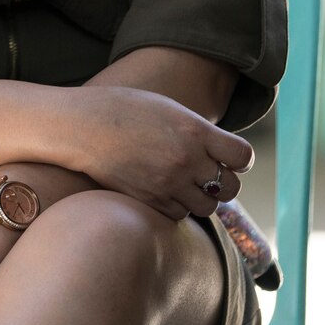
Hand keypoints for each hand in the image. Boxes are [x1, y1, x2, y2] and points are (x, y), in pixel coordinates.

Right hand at [70, 86, 252, 220]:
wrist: (82, 127)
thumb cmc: (123, 110)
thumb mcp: (168, 109)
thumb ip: (197, 131)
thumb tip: (218, 151)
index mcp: (195, 131)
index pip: (243, 156)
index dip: (240, 160)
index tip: (230, 158)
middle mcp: (186, 160)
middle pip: (230, 188)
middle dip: (224, 183)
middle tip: (209, 176)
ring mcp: (168, 184)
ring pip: (206, 207)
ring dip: (201, 198)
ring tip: (186, 185)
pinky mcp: (149, 201)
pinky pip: (178, 215)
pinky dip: (177, 207)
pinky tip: (165, 192)